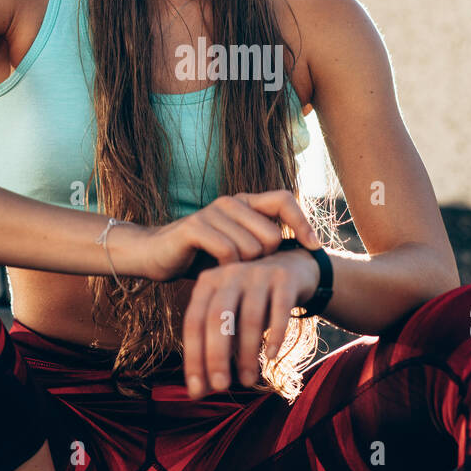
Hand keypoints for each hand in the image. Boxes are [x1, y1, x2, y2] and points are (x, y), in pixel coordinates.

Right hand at [116, 191, 321, 282]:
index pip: (284, 200)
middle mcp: (232, 201)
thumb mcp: (238, 249)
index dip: (302, 223)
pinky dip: (226, 268)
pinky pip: (229, 253)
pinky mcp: (195, 226)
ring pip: (253, 249)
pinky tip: (214, 270)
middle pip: (273, 236)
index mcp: (245, 202)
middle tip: (244, 269)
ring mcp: (213, 211)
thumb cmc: (202, 256)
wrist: (156, 255)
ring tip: (225, 269)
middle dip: (265, 261)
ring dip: (242, 269)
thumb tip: (307, 252)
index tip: (314, 248)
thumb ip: (264, 244)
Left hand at [181, 245, 319, 398]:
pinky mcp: (285, 278)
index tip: (197, 390)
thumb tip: (197, 392)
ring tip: (247, 381)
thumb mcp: (230, 320)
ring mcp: (258, 273)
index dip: (193, 357)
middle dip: (217, 356)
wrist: (292, 268)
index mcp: (208, 283)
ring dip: (247, 353)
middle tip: (221, 387)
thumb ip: (213, 349)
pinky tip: (271, 356)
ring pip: (250, 317)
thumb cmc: (252, 302)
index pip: (193, 322)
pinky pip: (280, 309)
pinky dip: (276, 335)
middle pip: (217, 318)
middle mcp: (230, 274)